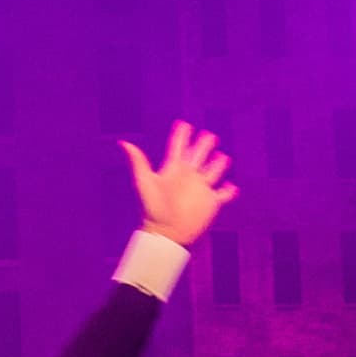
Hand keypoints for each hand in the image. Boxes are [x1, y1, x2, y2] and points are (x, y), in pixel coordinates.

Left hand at [125, 120, 235, 245]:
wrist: (166, 233)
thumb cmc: (153, 209)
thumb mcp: (145, 182)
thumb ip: (139, 162)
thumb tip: (123, 143)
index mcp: (173, 170)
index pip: (178, 148)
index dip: (181, 136)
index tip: (183, 124)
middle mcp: (188, 177)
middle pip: (198, 156)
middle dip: (203, 145)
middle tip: (208, 135)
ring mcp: (200, 189)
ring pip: (213, 172)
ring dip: (218, 164)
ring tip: (222, 156)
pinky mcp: (211, 202)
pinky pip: (223, 194)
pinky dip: (229, 191)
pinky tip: (232, 187)